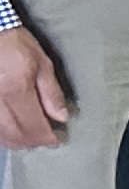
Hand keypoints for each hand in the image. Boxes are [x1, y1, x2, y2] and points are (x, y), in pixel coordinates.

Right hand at [0, 25, 66, 151]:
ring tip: (31, 139)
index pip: (33, 125)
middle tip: (46, 141)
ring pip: (0, 135)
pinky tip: (11, 131)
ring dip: (16, 142)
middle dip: (33, 143)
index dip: (47, 138)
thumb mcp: (42, 64)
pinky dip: (2, 134)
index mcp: (17, 90)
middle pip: (15, 135)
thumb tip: (62, 117)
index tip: (58, 140)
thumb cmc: (16, 45)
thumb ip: (52, 93)